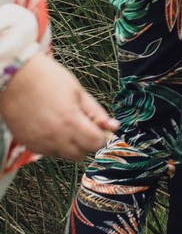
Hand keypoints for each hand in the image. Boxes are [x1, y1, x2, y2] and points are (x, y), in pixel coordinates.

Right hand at [0, 51, 116, 159]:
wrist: (14, 78)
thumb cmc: (48, 79)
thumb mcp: (78, 91)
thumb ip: (96, 112)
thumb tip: (114, 126)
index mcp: (71, 122)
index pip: (96, 144)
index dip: (100, 135)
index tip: (97, 126)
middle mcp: (55, 138)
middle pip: (80, 155)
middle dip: (85, 143)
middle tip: (82, 125)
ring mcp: (40, 143)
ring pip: (63, 155)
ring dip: (69, 144)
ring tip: (62, 122)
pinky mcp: (28, 144)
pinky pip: (47, 152)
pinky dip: (53, 144)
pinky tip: (49, 126)